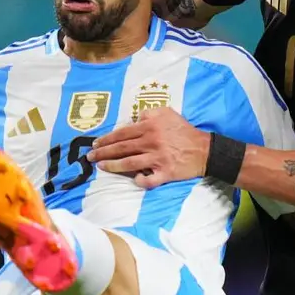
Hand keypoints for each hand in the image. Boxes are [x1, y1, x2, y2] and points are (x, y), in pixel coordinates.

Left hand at [86, 107, 209, 187]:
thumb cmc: (183, 130)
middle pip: (122, 148)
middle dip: (103, 152)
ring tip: (101, 167)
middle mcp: (151, 141)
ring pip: (130, 163)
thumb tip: (133, 119)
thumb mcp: (167, 113)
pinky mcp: (165, 172)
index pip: (122, 133)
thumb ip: (148, 113)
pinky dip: (140, 181)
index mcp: (150, 126)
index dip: (107, 139)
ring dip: (113, 166)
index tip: (96, 143)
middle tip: (90, 157)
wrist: (204, 149)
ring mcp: (158, 158)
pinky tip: (134, 180)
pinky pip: (149, 180)